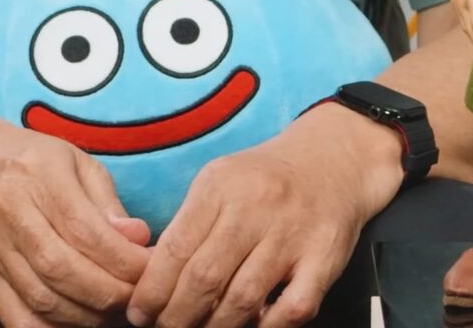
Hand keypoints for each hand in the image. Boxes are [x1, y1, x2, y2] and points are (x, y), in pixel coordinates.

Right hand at [0, 122, 152, 326]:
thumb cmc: (28, 159)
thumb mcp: (74, 161)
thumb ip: (107, 202)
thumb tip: (139, 238)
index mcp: (40, 177)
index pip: (87, 232)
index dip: (126, 260)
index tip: (153, 268)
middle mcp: (13, 215)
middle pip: (65, 270)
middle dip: (111, 293)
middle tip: (138, 296)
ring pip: (43, 299)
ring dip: (87, 315)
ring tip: (113, 310)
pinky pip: (15, 317)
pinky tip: (75, 324)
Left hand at [126, 111, 392, 327]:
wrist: (332, 161)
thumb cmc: (264, 180)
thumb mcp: (219, 182)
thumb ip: (189, 225)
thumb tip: (152, 279)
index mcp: (220, 187)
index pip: (174, 249)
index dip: (151, 290)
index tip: (139, 313)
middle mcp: (255, 208)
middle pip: (204, 278)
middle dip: (176, 316)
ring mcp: (292, 235)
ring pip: (243, 298)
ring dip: (215, 327)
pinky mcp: (324, 259)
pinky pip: (292, 308)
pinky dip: (268, 327)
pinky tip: (252, 327)